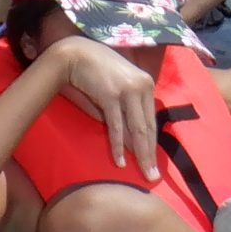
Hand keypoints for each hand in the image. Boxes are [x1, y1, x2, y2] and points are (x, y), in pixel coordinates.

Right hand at [44, 38, 160, 176]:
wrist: (75, 54)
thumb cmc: (95, 72)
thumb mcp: (117, 90)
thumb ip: (126, 113)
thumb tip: (133, 141)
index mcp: (146, 84)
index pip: (152, 120)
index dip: (153, 143)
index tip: (155, 161)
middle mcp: (142, 86)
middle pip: (148, 127)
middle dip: (151, 154)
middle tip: (153, 176)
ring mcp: (128, 90)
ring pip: (137, 129)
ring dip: (141, 155)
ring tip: (145, 174)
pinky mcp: (112, 95)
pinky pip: (117, 126)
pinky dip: (118, 146)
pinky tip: (120, 160)